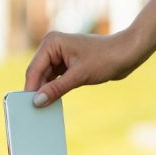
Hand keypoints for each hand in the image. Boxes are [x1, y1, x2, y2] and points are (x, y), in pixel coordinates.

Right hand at [24, 29, 145, 106]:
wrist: (129, 52)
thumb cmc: (106, 58)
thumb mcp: (79, 76)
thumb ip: (56, 89)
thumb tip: (37, 102)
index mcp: (51, 43)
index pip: (34, 69)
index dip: (30, 88)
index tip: (26, 106)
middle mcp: (52, 46)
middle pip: (38, 74)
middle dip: (37, 91)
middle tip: (33, 111)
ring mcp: (59, 55)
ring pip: (45, 78)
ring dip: (46, 91)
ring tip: (43, 108)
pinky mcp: (66, 63)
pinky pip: (54, 79)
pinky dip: (54, 89)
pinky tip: (52, 101)